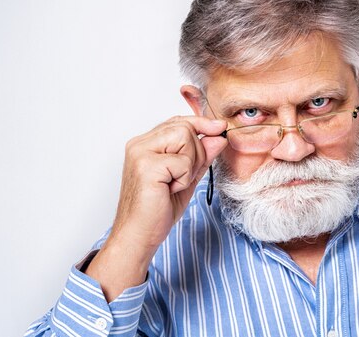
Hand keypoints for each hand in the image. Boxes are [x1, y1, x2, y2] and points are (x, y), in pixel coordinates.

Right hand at [114, 115, 226, 246]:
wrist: (139, 236)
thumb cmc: (157, 210)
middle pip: (184, 127)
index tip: (219, 127)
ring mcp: (140, 153)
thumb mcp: (187, 178)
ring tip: (174, 183)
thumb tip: (219, 136)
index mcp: (145, 144)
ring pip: (184, 137)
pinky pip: (182, 161)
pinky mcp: (146, 166)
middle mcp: (139, 144)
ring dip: (189, 164)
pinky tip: (169, 190)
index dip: (200, 124)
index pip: (177, 122)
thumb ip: (201, 156)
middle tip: (182, 177)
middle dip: (196, 153)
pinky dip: (184, 178)